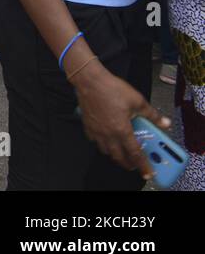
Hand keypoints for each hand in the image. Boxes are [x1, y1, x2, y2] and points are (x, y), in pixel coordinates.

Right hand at [73, 64, 169, 179]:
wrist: (90, 81)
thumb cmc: (113, 89)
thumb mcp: (137, 100)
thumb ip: (152, 115)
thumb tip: (166, 123)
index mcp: (122, 130)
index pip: (135, 154)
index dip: (143, 165)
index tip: (147, 173)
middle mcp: (108, 134)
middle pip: (118, 157)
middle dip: (128, 164)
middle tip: (134, 165)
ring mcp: (96, 131)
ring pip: (105, 151)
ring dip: (114, 155)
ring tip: (120, 153)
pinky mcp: (87, 126)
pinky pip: (95, 141)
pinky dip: (102, 144)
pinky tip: (105, 140)